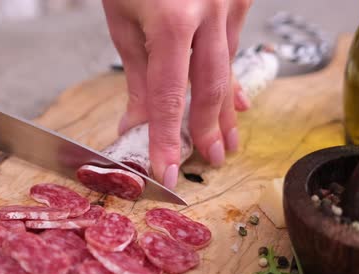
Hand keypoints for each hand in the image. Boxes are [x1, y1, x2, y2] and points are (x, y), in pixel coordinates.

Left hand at [102, 0, 251, 188]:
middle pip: (210, 87)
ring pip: (228, 68)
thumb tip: (137, 125)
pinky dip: (230, 75)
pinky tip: (236, 100)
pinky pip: (234, 45)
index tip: (165, 172)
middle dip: (208, 130)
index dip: (167, 140)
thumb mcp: (123, 22)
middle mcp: (210, 12)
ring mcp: (230, 2)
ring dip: (226, 109)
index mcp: (171, 21)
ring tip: (229, 141)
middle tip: (210, 161)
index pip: (170, 97)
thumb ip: (137, 76)